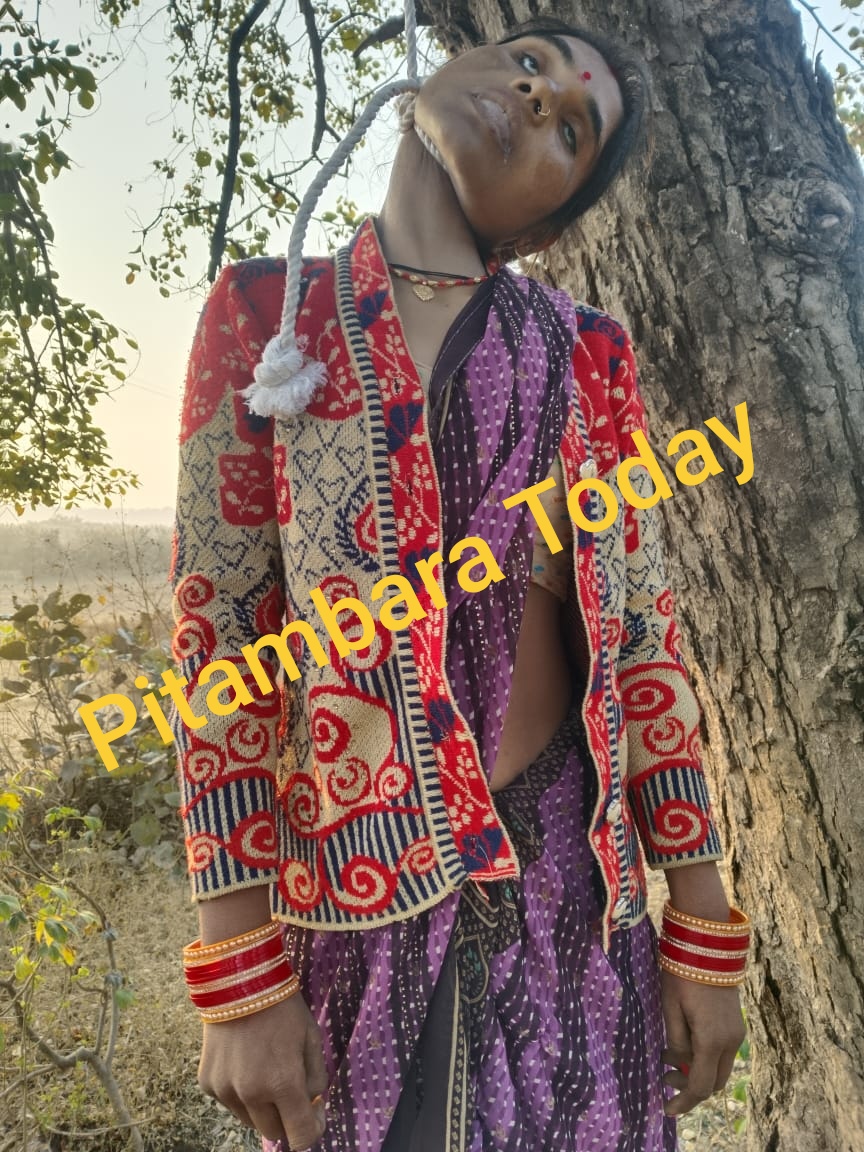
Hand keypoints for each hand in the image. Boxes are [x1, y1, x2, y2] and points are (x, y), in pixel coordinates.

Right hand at [198, 989, 328, 1150]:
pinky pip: (230, 1103)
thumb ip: (316, 1079)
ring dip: (263, 1107)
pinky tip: (245, 1062)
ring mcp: (225, 1091)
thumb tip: (310, 1104)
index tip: (315, 1109)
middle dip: (287, 1117)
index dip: (312, 1128)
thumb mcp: (311, 1038)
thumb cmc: (282, 1007)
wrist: (238, 980)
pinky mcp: (207, 1084)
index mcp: (283, 1083)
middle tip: (292, 1089)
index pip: (301, 1138)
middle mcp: (251, 1094)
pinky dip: (241, 1093)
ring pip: (250, 1120)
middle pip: (274, 1133)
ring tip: (266, 1069)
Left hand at [660, 970, 745, 1117]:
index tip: (666, 1110)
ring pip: (719, 1068)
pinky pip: (722, 1053)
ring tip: (668, 1056)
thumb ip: (676, 1042)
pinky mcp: (736, 1024)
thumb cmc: (682, 974)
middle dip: (689, 1087)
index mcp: (712, 1041)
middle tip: (664, 1076)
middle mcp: (730, 1042)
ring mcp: (737, 1034)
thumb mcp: (670, 1008)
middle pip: (714, 1083)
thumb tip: (679, 1063)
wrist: (708, 947)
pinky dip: (705, 1058)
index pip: (700, 1086)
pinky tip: (684, 1044)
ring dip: (697, 1071)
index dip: (683, 1101)